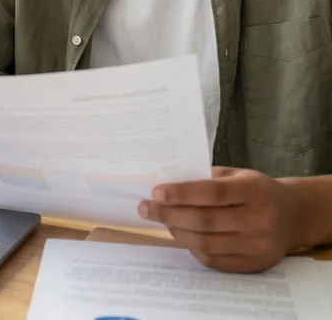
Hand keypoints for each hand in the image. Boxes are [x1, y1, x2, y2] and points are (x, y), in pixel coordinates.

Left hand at [138, 167, 303, 271]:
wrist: (293, 215)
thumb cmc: (255, 190)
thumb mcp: (236, 175)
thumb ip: (206, 178)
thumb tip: (165, 182)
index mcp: (254, 190)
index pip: (212, 193)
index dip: (181, 193)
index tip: (155, 192)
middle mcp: (260, 219)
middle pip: (205, 221)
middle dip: (169, 214)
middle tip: (146, 208)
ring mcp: (259, 245)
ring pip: (207, 244)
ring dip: (177, 232)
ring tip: (162, 221)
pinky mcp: (255, 264)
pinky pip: (215, 260)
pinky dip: (192, 248)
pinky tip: (181, 235)